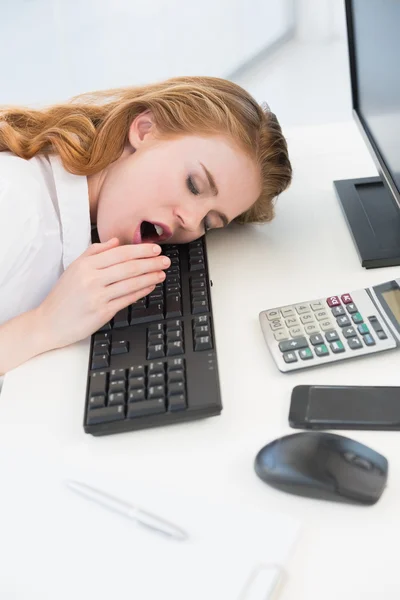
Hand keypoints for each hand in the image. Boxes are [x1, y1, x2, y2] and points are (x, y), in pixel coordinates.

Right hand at [35, 238, 169, 348]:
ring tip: (162, 273)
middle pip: (129, 267)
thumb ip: (95, 252)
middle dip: (151, 263)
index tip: (155, 249)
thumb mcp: (74, 268)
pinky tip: (150, 287)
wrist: (49, 323)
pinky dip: (141, 291)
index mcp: (85, 265)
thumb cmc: (63, 296)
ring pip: (131, 282)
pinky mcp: (102, 312)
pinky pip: (127, 299)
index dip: (141, 250)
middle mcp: (91, 278)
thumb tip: (116, 241)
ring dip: (150, 277)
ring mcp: (97, 295)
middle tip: (165, 260)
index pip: (119, 253)